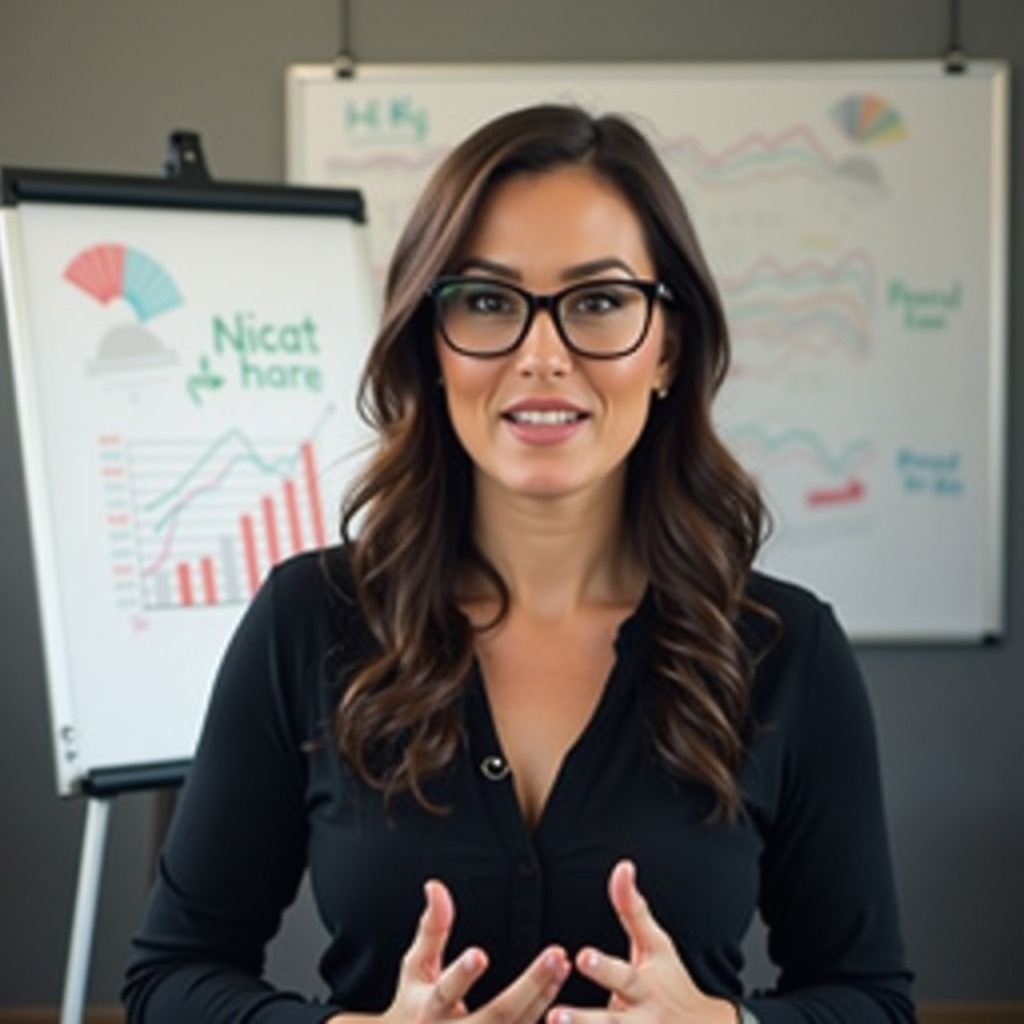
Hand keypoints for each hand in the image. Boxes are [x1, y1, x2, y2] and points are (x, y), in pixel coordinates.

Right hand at [329, 878, 569, 1023]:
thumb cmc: (416, 1005)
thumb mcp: (416, 968)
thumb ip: (431, 929)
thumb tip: (435, 885)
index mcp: (428, 1011)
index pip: (445, 991)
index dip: (462, 975)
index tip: (480, 953)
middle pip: (498, 1013)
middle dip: (530, 985)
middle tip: (556, 954)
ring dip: (544, 994)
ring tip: (563, 963)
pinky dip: (546, 1011)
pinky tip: (559, 984)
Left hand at [547, 860, 735, 1023]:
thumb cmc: (674, 985)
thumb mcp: (657, 947)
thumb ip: (632, 910)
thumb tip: (621, 866)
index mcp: (644, 989)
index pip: (622, 976)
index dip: (602, 967)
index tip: (581, 955)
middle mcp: (640, 1020)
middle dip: (583, 1022)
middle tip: (555, 1016)